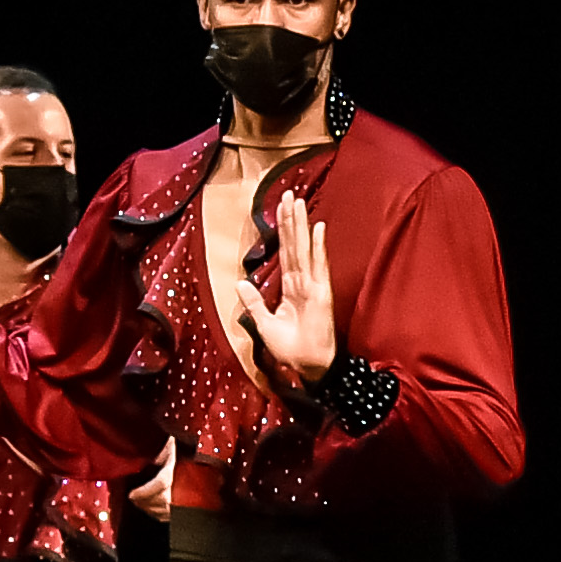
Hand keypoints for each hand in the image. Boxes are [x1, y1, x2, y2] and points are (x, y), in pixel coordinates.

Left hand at [232, 193, 340, 396]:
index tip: (282, 208)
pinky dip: (318, 247)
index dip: (284, 231)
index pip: (286, 253)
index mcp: (290, 288)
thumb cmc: (291, 350)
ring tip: (298, 202)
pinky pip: (317, 266)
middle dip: (291, 219)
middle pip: (294, 245)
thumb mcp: (264, 325)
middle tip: (289, 193)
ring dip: (301, 225)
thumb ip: (254, 303)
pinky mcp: (321, 293)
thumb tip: (239, 282)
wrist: (308, 367)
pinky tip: (317, 228)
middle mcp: (302, 282)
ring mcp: (313, 285)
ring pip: (304, 249)